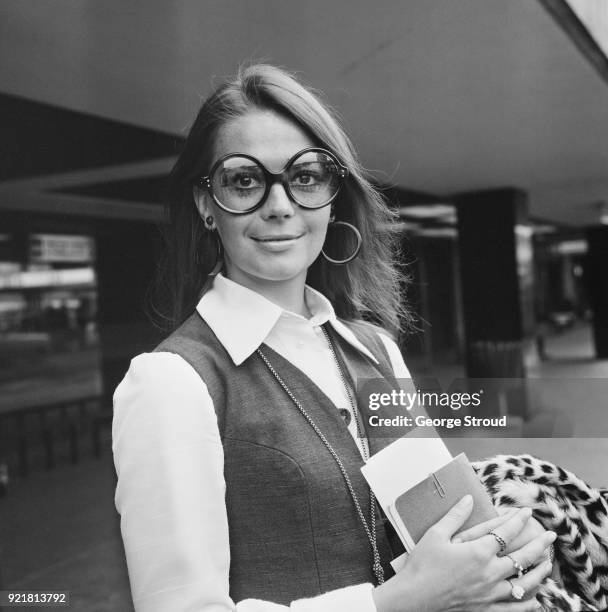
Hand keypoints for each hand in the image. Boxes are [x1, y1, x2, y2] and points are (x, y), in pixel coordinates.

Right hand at [372, 496, 555, 611]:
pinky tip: (535, 599)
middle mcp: (490, 573)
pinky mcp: (486, 610)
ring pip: (525, 584)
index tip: (527, 512)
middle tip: (551, 535)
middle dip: (540, 544)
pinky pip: (515, 608)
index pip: (506, 532)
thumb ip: (455, 515)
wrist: (414, 597)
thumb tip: (468, 499)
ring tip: (548, 564)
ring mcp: (490, 594)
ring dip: (539, 572)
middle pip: (523, 557)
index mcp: (478, 552)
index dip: (518, 520)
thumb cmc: (422, 564)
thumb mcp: (436, 534)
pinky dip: (528, 603)